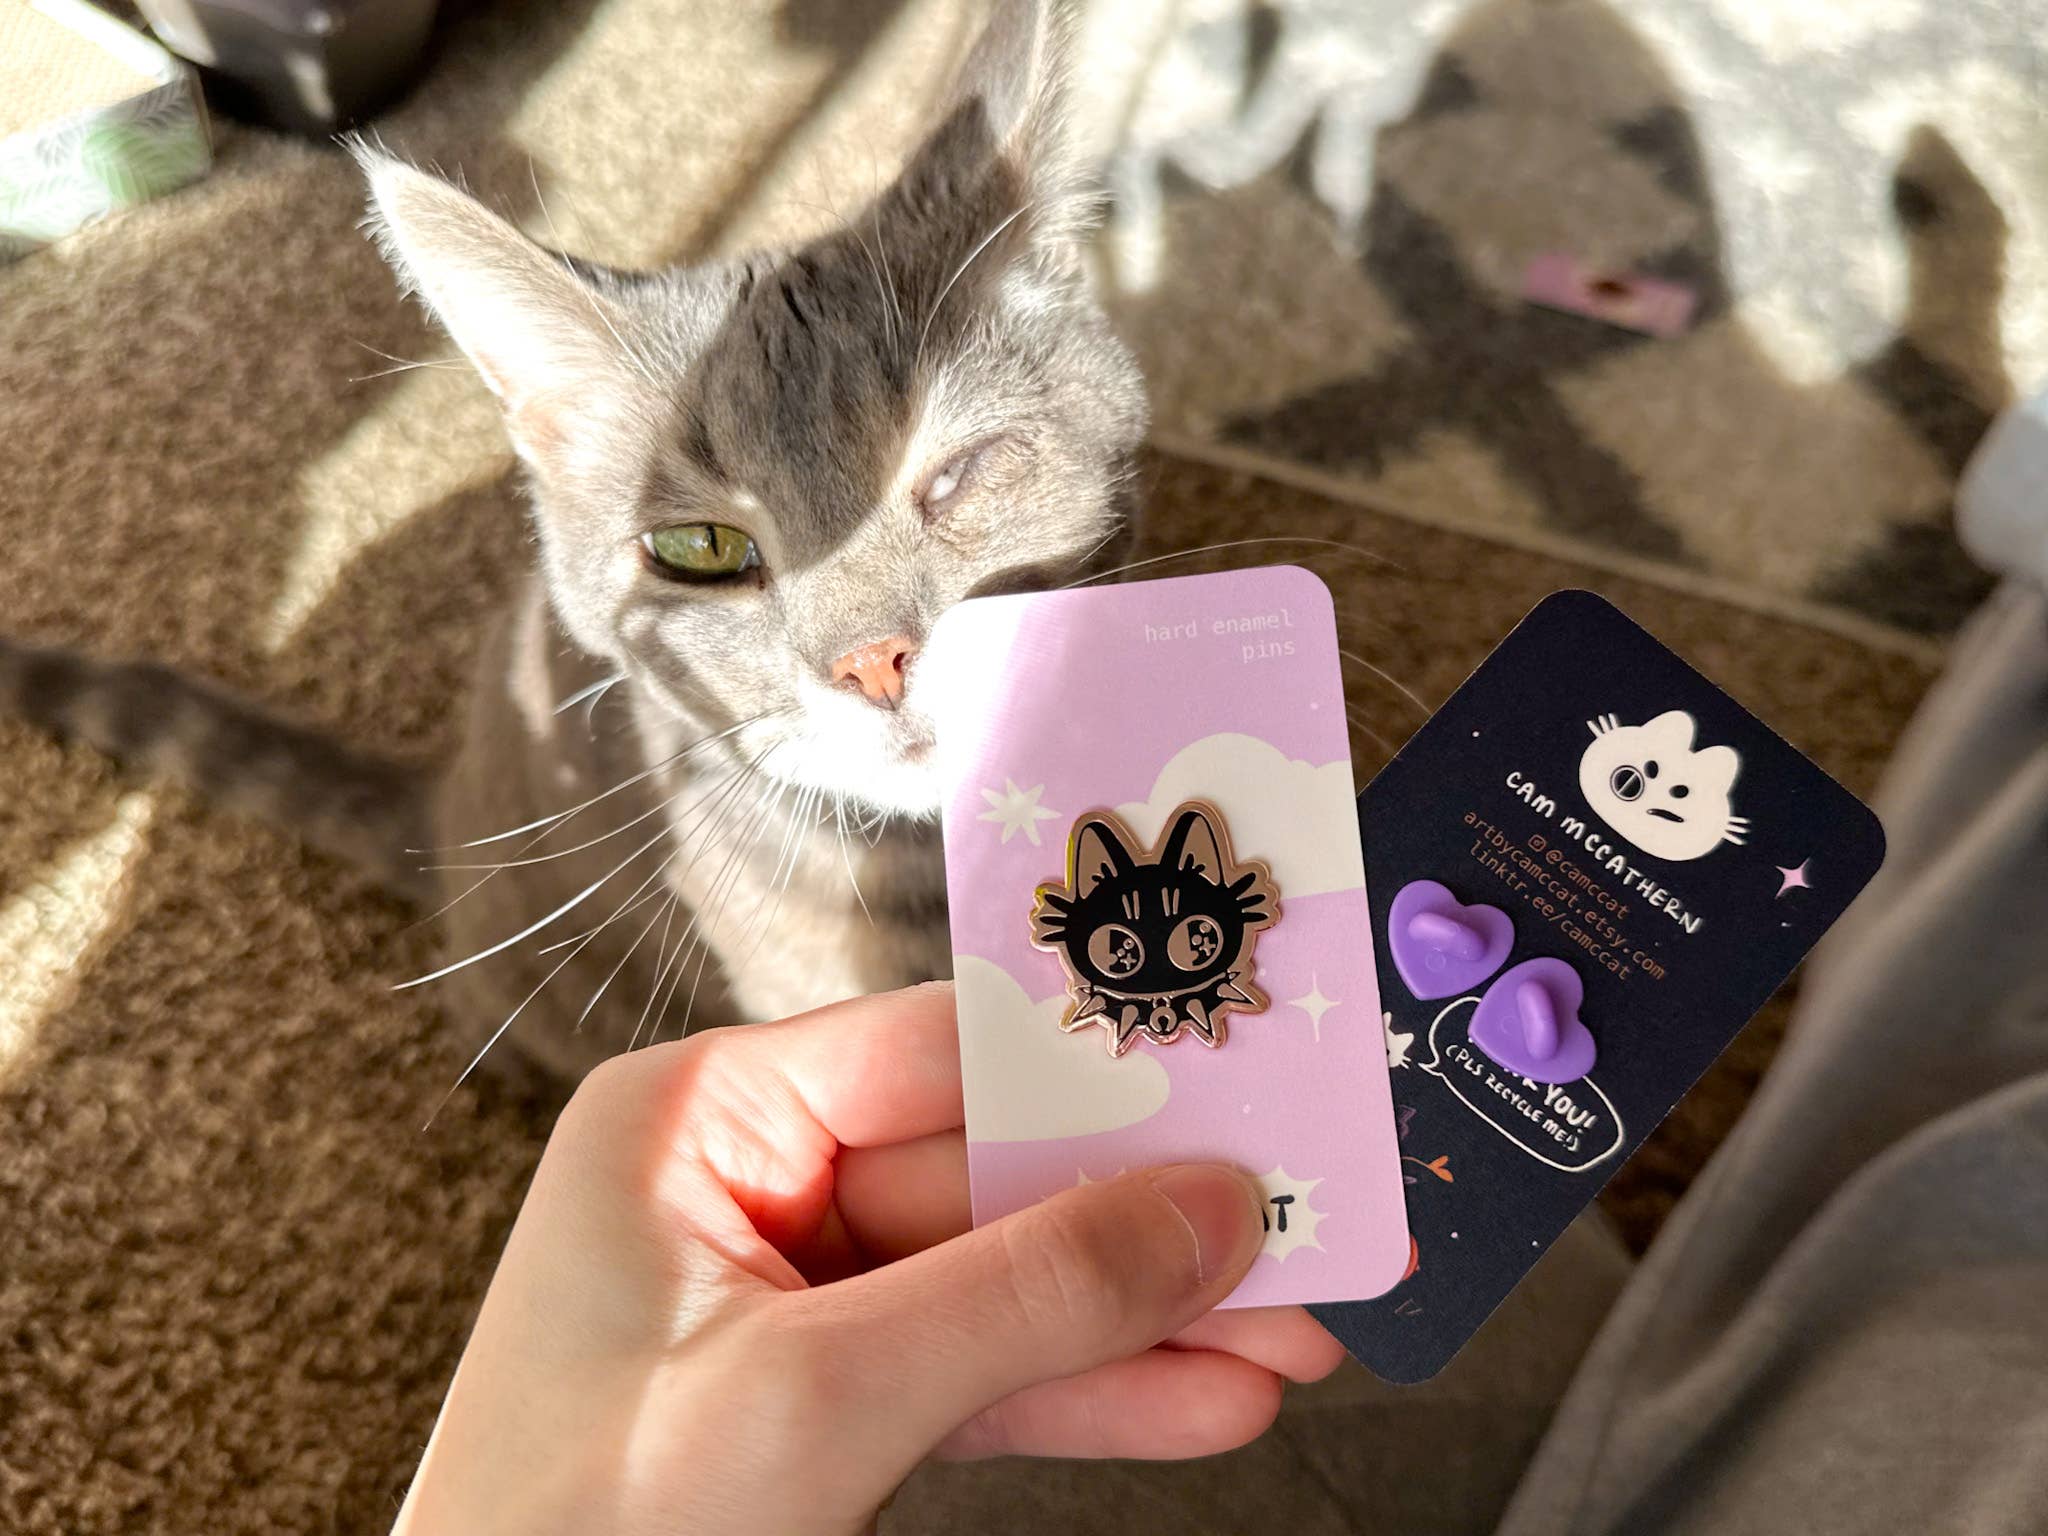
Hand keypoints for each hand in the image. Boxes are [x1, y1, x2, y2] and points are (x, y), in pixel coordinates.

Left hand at [392, 982, 1341, 1534]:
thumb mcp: (812, 1399)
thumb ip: (1021, 1297)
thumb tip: (1202, 1210)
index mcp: (696, 1120)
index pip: (939, 1053)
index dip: (1100, 1069)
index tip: (1237, 1081)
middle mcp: (747, 1184)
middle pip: (999, 1174)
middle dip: (1151, 1224)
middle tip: (1301, 1224)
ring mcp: (793, 1298)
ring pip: (1010, 1284)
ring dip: (1149, 1319)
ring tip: (1290, 1334)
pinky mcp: (831, 1401)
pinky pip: (985, 1377)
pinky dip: (1092, 1397)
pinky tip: (1202, 1398)